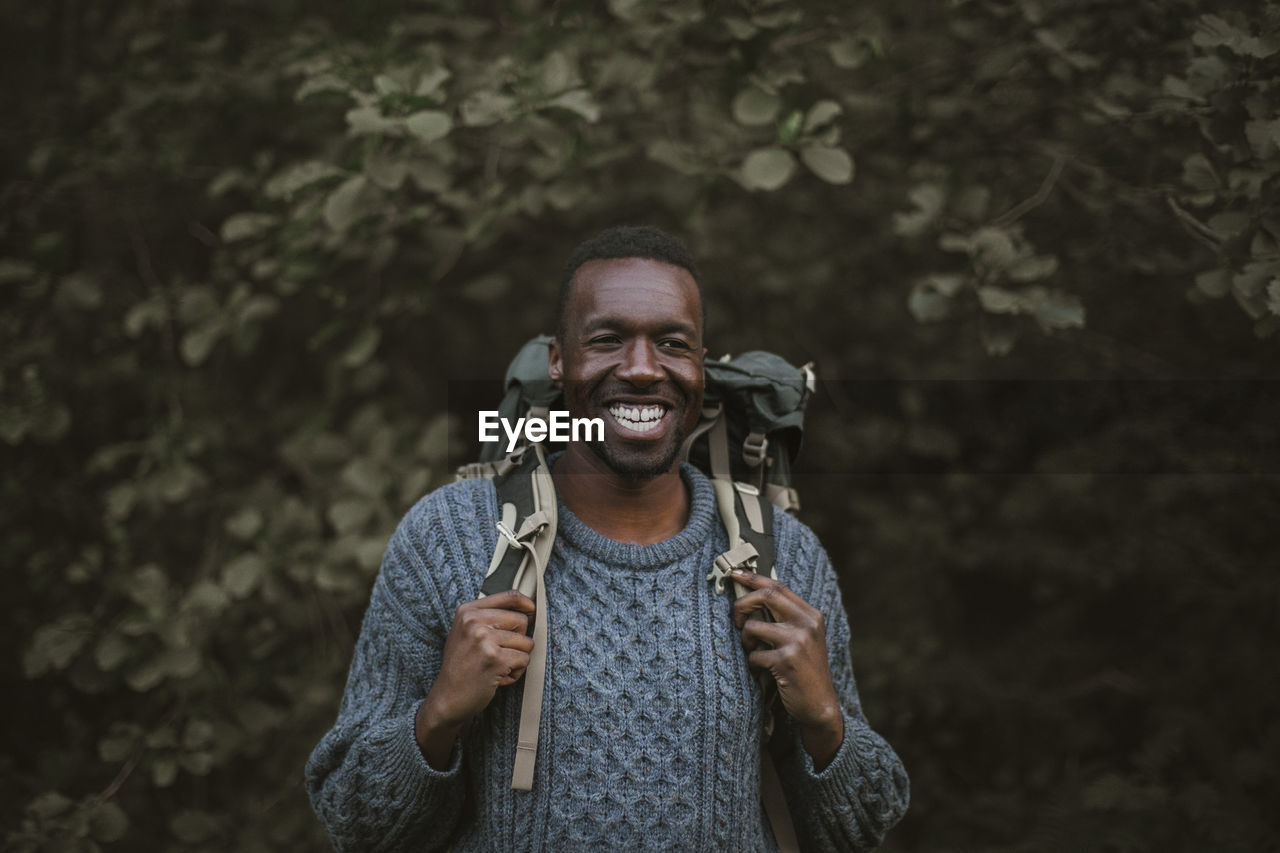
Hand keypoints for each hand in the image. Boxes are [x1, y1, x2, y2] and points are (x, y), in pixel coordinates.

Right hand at [415, 590, 535, 767]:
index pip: (509, 596)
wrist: (448, 698)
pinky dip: (516, 672)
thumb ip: (489, 618)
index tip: (532, 611)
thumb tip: (526, 609)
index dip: (526, 604)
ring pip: (526, 642)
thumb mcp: (466, 633)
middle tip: (501, 653)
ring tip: (498, 666)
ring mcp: (484, 640)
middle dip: (519, 639)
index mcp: (467, 611)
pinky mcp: (495, 659)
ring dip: (517, 658)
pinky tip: (499, 677)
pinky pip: (524, 660)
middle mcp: (474, 622)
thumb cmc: (461, 666)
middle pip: (522, 620)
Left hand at [730, 569, 843, 769]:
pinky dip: (753, 663)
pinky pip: (754, 655)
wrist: (819, 705)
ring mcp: (798, 642)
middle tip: (736, 620)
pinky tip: (763, 672)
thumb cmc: (804, 670)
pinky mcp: (787, 661)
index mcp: (811, 615)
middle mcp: (807, 624)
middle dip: (742, 605)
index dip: (753, 578)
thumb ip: (785, 617)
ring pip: (754, 627)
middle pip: (766, 596)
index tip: (734, 573)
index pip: (778, 586)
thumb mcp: (803, 638)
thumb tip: (752, 596)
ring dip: (746, 641)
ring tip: (753, 652)